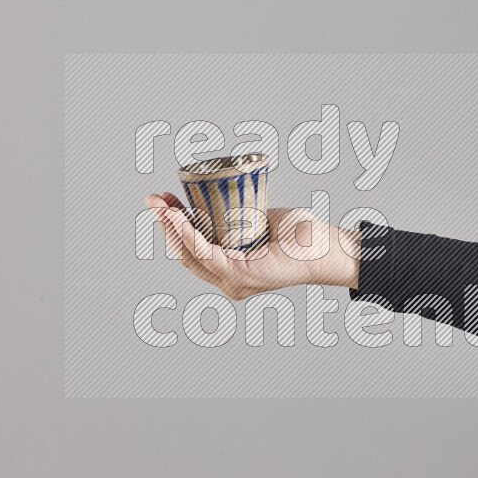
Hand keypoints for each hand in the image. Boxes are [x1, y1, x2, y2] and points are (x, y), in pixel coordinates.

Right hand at [144, 192, 359, 299]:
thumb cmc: (300, 236)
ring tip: (159, 205)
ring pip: (190, 254)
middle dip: (165, 224)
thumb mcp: (260, 220)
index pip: (192, 249)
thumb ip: (239, 215)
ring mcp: (232, 281)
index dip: (173, 225)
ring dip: (171, 227)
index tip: (163, 201)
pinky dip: (189, 235)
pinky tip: (178, 218)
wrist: (325, 246)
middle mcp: (227, 280)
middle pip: (184, 252)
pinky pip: (206, 254)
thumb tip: (220, 196)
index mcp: (230, 269)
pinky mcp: (240, 276)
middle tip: (152, 199)